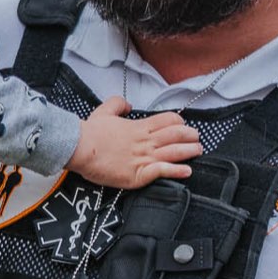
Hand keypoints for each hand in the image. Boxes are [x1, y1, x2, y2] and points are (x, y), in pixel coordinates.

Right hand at [68, 98, 202, 188]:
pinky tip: (187, 171)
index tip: (184, 126)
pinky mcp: (138, 175)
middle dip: (191, 136)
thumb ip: (117, 104)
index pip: (168, 121)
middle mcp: (145, 141)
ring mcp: (143, 158)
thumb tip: (127, 104)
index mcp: (138, 126)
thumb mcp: (103, 111)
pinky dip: (177, 171)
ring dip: (190, 151)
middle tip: (197, 138)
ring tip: (198, 151)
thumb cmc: (89, 132)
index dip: (179, 123)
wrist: (79, 147)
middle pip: (176, 135)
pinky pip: (163, 171)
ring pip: (174, 152)